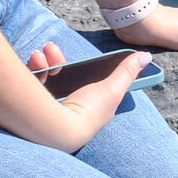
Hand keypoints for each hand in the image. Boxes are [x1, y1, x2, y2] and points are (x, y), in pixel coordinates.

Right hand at [21, 40, 147, 152]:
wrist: (57, 128)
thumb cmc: (88, 111)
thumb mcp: (113, 89)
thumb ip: (126, 72)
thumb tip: (146, 56)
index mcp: (89, 106)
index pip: (86, 82)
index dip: (81, 66)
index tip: (79, 56)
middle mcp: (68, 107)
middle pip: (62, 76)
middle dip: (56, 59)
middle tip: (50, 49)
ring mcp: (48, 107)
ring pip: (45, 77)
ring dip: (44, 62)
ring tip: (40, 55)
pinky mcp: (31, 106)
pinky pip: (32, 83)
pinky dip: (33, 70)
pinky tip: (35, 61)